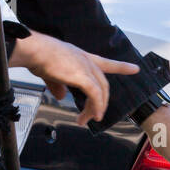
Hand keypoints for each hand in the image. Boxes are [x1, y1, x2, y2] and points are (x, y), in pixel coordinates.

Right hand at [8, 31, 138, 125]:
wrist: (33, 50)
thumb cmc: (38, 57)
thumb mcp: (50, 73)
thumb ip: (58, 86)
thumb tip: (62, 97)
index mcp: (82, 57)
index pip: (106, 63)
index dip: (121, 67)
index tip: (135, 68)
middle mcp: (87, 61)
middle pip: (103, 85)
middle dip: (101, 103)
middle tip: (95, 117)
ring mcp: (86, 67)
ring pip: (100, 91)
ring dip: (96, 108)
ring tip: (89, 120)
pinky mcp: (82, 76)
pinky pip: (95, 95)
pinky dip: (97, 106)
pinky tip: (95, 116)